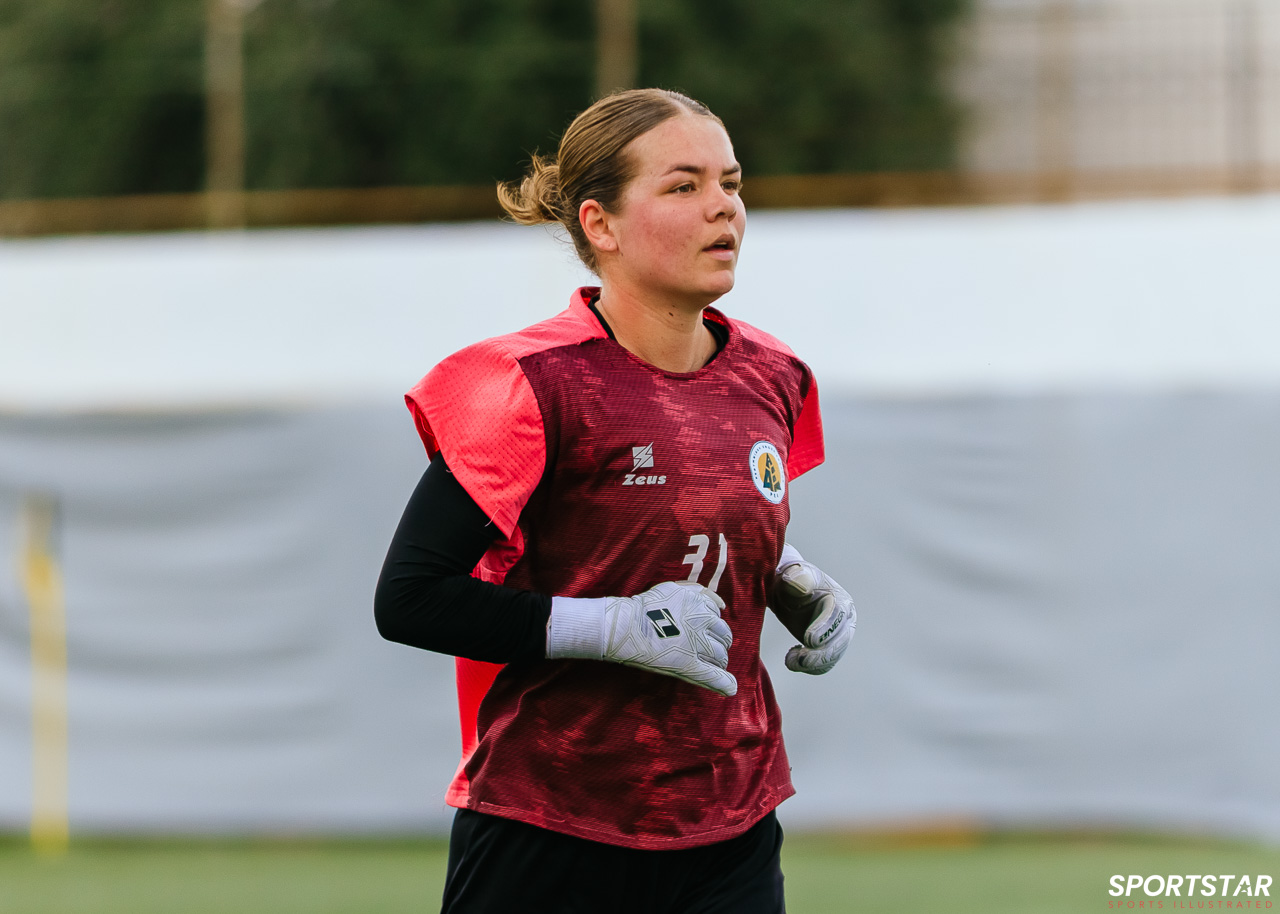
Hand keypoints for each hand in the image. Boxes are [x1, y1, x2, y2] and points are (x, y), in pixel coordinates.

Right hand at [547, 581, 736, 695]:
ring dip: (717, 660)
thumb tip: (723, 605)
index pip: (718, 616)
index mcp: (699, 603)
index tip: (700, 631)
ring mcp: (696, 644)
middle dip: (717, 643)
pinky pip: (712, 676)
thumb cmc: (643, 607)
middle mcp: (702, 621)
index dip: (710, 626)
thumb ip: (699, 593)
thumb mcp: (673, 589)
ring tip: (706, 664)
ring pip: (720, 655)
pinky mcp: (688, 664)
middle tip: (703, 649)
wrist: (623, 625)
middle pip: (724, 636)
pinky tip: (730, 689)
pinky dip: (723, 683)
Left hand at [769, 544, 854, 674]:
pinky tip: (792, 661)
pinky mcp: (826, 649)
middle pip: (840, 641)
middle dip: (821, 654)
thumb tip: (800, 584)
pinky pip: (823, 665)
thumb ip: (798, 577)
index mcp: (841, 600)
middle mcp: (845, 621)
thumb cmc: (792, 579)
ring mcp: (837, 637)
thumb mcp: (793, 574)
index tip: (808, 639)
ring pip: (832, 657)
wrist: (787, 590)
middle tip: (801, 660)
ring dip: (813, 664)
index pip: (838, 616)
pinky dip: (810, 668)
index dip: (825, 629)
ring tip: (790, 661)